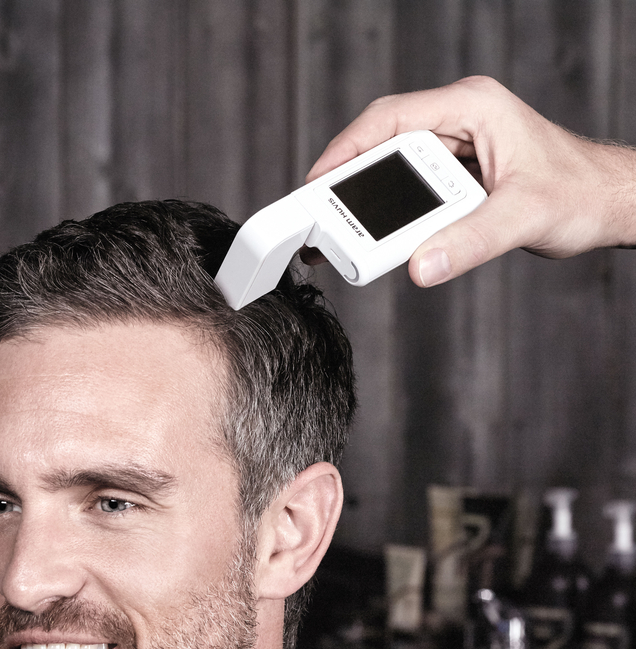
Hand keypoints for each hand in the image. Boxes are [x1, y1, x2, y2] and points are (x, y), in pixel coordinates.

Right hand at [304, 76, 635, 286]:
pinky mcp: (460, 176)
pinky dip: (393, 217)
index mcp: (472, 107)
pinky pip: (414, 193)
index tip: (316, 184)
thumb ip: (471, 242)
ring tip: (339, 236)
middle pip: (383, 145)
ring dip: (368, 204)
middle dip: (347, 183)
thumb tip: (421, 267)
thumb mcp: (523, 217)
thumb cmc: (580, 194)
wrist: (611, 203)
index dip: (345, 150)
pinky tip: (378, 242)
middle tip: (317, 219)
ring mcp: (459, 148)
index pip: (390, 119)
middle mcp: (461, 121)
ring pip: (395, 170)